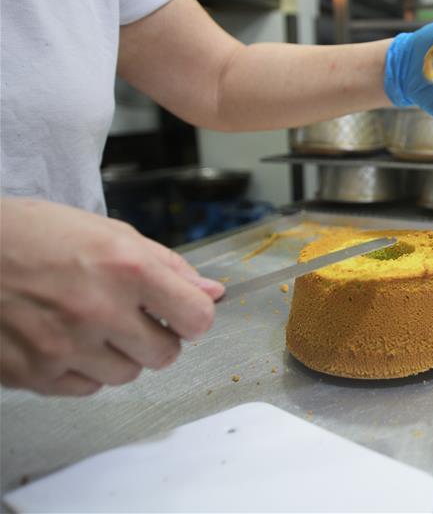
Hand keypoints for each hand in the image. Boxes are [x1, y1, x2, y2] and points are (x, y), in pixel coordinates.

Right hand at [0, 198, 223, 395]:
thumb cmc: (33, 235)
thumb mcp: (108, 232)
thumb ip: (167, 265)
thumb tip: (212, 292)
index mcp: (125, 268)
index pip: (197, 318)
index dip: (193, 316)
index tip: (182, 312)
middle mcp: (98, 310)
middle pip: (166, 355)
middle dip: (158, 337)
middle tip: (132, 317)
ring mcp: (64, 347)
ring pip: (127, 374)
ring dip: (119, 354)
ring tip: (91, 324)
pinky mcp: (35, 375)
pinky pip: (86, 388)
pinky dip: (83, 369)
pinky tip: (65, 339)